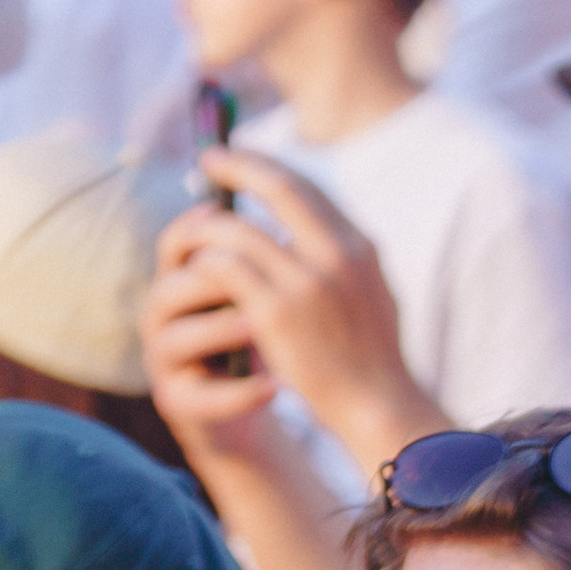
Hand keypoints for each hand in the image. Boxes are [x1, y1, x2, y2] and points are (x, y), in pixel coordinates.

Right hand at [141, 238, 282, 457]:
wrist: (243, 404)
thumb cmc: (251, 339)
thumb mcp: (253, 296)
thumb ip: (256, 263)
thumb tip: (286, 222)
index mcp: (178, 283)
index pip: (174, 247)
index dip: (195, 229)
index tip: (226, 214)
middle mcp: (161, 317)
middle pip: (171, 288)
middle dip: (210, 280)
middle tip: (253, 275)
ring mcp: (163, 361)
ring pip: (178, 338)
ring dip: (219, 330)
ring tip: (259, 326)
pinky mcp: (176, 402)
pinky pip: (200, 397)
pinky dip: (237, 394)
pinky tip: (272, 389)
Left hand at [154, 155, 440, 467]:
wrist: (379, 409)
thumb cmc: (373, 362)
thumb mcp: (374, 296)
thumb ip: (344, 262)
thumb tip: (316, 234)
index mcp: (359, 247)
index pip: (308, 188)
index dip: (269, 169)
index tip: (245, 163)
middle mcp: (336, 254)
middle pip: (277, 186)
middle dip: (237, 166)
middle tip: (208, 161)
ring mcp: (306, 282)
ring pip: (238, 229)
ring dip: (209, 226)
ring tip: (191, 233)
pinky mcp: (277, 313)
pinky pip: (225, 268)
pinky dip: (206, 263)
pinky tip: (195, 272)